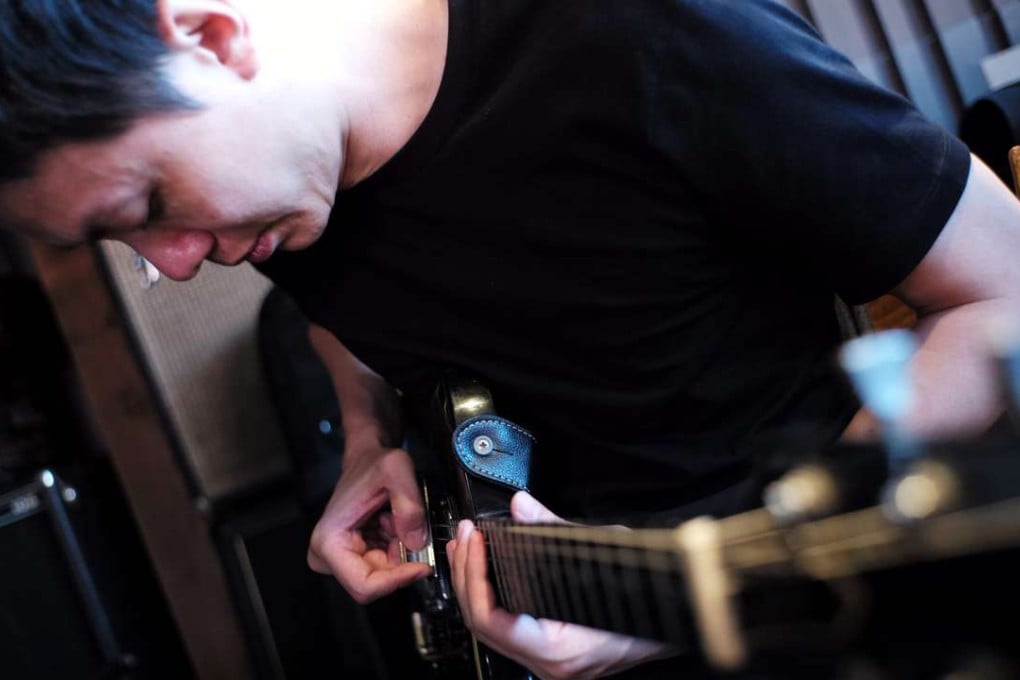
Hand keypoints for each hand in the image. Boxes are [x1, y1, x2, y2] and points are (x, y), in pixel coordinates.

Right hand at [307, 433, 431, 602]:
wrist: (368, 458)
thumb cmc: (373, 462)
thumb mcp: (396, 470)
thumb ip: (409, 505)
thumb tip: (417, 542)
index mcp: (329, 542)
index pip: (364, 586)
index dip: (397, 580)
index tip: (423, 565)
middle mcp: (330, 556)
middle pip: (377, 583)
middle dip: (402, 562)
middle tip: (411, 529)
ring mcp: (343, 559)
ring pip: (386, 575)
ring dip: (402, 551)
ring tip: (399, 519)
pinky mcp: (357, 556)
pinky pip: (388, 565)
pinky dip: (400, 547)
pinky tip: (397, 524)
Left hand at [446, 492, 676, 679]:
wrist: (682, 619)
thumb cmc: (654, 596)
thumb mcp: (602, 553)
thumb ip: (554, 532)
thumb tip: (522, 506)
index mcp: (559, 650)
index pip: (492, 620)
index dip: (474, 577)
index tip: (475, 541)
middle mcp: (550, 665)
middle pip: (482, 625)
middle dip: (466, 574)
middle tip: (466, 535)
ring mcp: (549, 663)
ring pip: (490, 629)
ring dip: (473, 584)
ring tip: (467, 547)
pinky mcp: (550, 651)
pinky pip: (506, 628)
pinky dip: (491, 595)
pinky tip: (487, 570)